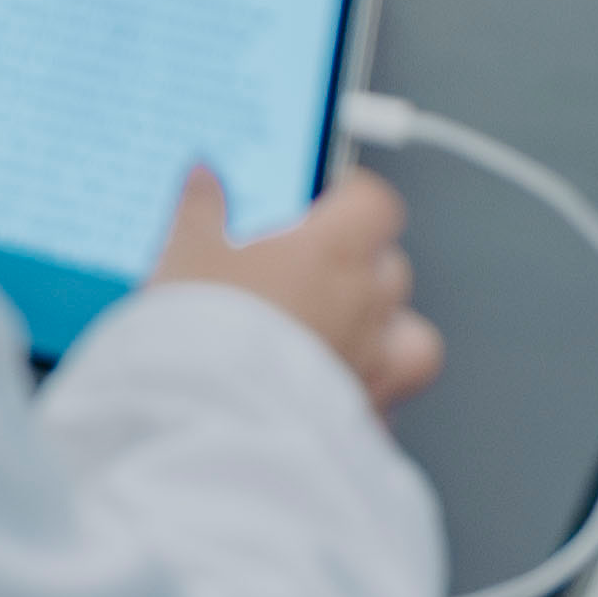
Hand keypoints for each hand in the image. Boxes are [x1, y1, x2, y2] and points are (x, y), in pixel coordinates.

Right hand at [157, 161, 439, 412]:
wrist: (215, 416)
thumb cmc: (208, 329)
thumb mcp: (186, 251)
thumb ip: (202, 208)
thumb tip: (206, 180)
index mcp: (332, 250)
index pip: (373, 202)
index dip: (351, 194)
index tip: (323, 195)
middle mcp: (367, 303)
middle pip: (390, 264)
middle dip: (358, 261)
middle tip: (310, 262)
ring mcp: (375, 362)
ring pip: (411, 334)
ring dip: (385, 326)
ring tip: (341, 326)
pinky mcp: (368, 414)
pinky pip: (391, 395)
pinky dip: (373, 386)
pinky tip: (337, 385)